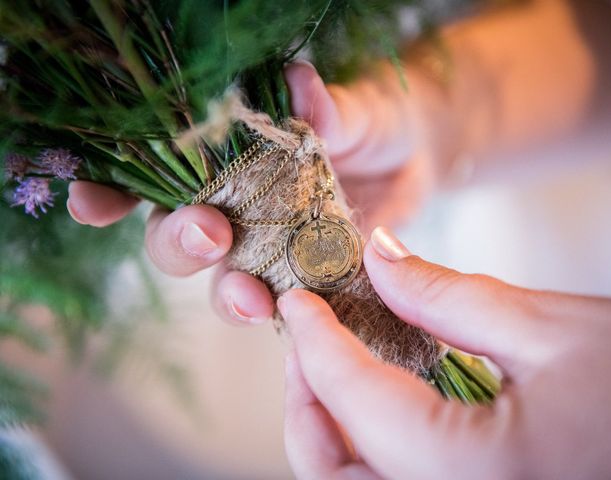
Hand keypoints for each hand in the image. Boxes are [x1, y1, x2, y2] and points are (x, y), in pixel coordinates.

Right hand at [68, 61, 435, 324]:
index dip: (113, 192)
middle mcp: (233, 209)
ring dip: (226, 294)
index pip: (154, 176)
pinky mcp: (305, 282)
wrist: (416, 156)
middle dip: (179, 242)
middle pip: (176, 238)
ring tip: (250, 296)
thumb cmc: (372, 122)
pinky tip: (290, 316)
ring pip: (221, 283)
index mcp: (224, 159)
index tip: (92, 203)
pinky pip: (281, 309)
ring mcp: (267, 251)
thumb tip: (302, 83)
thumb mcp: (353, 111)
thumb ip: (327, 108)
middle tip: (209, 235)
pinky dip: (281, 317)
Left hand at [279, 226, 610, 479]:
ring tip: (334, 366)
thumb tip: (379, 259)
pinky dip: (365, 448)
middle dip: (306, 401)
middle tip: (308, 339)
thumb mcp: (552, 329)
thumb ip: (446, 296)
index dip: (315, 340)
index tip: (299, 301)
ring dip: (328, 428)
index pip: (354, 397)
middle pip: (330, 469)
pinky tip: (376, 403)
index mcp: (471, 475)